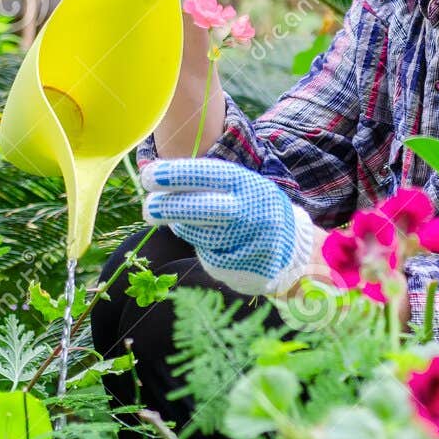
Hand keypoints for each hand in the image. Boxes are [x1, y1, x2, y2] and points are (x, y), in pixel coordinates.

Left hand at [140, 158, 312, 293]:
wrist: (291, 246)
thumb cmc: (254, 207)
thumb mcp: (241, 184)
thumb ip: (206, 180)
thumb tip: (156, 174)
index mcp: (246, 185)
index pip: (206, 175)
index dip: (174, 175)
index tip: (148, 175)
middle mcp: (247, 212)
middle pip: (199, 208)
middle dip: (167, 206)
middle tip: (148, 207)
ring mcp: (242, 240)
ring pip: (195, 231)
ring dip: (179, 224)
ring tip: (181, 218)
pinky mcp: (235, 264)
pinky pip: (203, 250)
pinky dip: (196, 240)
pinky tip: (203, 233)